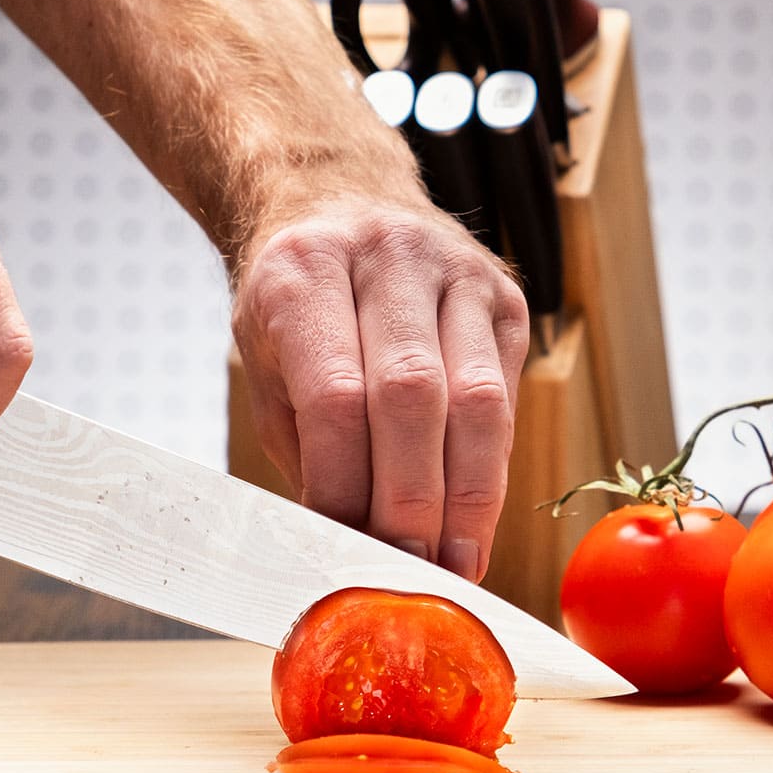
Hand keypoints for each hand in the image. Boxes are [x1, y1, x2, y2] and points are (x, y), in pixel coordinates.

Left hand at [232, 198, 529, 581]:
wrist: (337, 198)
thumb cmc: (297, 304)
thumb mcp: (266, 361)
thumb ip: (303, 446)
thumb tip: (342, 546)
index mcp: (304, 268)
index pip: (335, 395)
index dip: (347, 484)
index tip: (345, 552)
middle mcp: (386, 256)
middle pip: (413, 396)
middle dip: (412, 501)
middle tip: (406, 574)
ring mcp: (455, 269)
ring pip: (477, 399)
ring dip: (467, 497)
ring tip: (453, 565)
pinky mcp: (503, 296)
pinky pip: (505, 397)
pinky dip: (490, 470)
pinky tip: (473, 523)